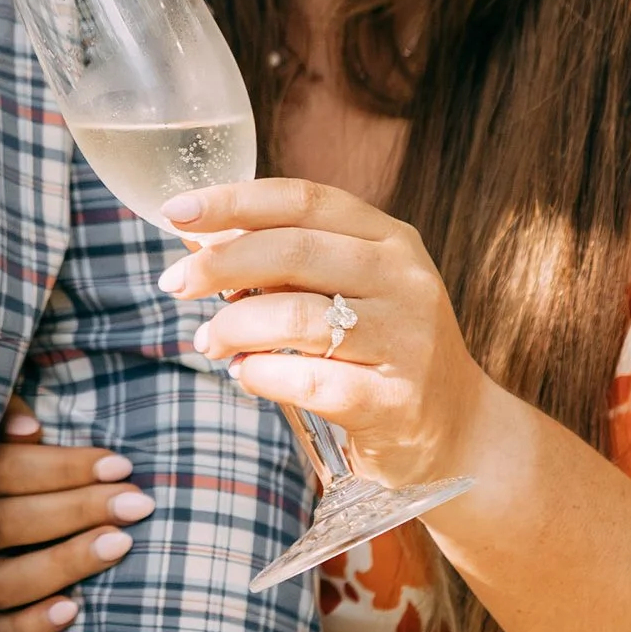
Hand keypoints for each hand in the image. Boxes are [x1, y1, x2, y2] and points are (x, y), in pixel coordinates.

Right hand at [0, 401, 153, 631]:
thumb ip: (2, 420)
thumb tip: (29, 429)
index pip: (3, 471)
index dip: (62, 468)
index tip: (119, 465)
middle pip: (7, 523)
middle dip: (77, 510)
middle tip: (136, 503)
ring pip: (2, 580)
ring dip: (63, 562)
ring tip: (120, 545)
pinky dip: (31, 624)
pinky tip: (72, 610)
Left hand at [159, 176, 491, 494]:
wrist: (457, 432)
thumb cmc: (382, 350)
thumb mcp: (350, 290)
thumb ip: (288, 262)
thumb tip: (199, 238)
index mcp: (389, 239)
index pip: (302, 199)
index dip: (233, 200)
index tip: (177, 211)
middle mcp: (404, 280)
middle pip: (293, 250)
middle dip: (218, 265)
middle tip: (174, 285)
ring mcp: (407, 341)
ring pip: (295, 316)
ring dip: (232, 327)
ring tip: (209, 343)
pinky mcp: (395, 402)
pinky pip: (308, 380)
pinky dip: (261, 374)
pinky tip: (245, 375)